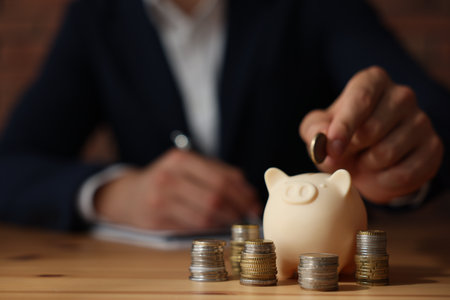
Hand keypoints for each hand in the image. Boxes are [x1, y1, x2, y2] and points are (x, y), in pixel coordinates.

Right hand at [94, 149, 260, 229]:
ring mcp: (161, 198)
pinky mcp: (157, 219)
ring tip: (236, 220)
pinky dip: (211, 227)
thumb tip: (248, 191)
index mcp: (180, 159)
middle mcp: (169, 176)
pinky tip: (219, 225)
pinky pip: (193, 226)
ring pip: (206, 214)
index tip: (254, 201)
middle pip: (215, 195)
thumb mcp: (186, 167)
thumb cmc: (167, 179)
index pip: (221, 177)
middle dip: (238, 207)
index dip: (242, 192)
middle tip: (250, 214)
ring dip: (227, 219)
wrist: (129, 195)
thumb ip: (216, 172)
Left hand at [300, 66, 442, 203]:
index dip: (344, 126)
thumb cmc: (342, 137)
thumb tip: (323, 138)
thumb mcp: (319, 129)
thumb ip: (315, 130)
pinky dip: (383, 181)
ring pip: (387, 153)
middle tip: (346, 152)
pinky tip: (379, 173)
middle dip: (352, 149)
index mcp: (372, 81)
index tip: (333, 147)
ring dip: (366, 166)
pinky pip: (404, 174)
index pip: (361, 99)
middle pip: (372, 129)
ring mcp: (421, 121)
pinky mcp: (432, 148)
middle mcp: (401, 95)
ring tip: (363, 160)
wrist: (367, 160)